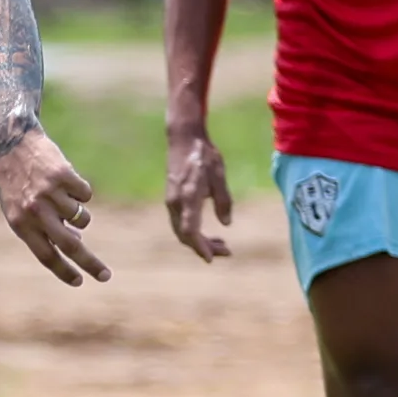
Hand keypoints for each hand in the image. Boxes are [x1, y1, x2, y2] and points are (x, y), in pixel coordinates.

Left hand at [0, 128, 110, 286]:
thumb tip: (76, 240)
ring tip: (64, 199)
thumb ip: (42, 229)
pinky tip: (65, 180)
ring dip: (80, 215)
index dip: (64, 271)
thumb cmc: (16, 183)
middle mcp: (35, 210)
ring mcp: (50, 193)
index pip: (45, 255)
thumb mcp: (19, 210)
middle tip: (105, 276)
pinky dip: (81, 191)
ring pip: (81, 218)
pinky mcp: (64, 175)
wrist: (12, 145)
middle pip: (70, 245)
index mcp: (20, 223)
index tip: (78, 282)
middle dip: (90, 263)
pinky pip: (86, 194)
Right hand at [164, 127, 233, 259]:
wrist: (184, 137)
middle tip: (227, 251)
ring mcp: (171, 201)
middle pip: (185, 235)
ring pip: (182, 230)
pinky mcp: (172, 198)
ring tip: (221, 244)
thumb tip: (226, 223)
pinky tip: (207, 231)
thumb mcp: (219, 176)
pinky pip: (180, 222)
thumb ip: (223, 201)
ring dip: (199, 240)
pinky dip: (193, 231)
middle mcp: (175, 203)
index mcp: (188, 198)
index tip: (211, 259)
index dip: (200, 247)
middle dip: (204, 247)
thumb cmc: (204, 154)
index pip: (190, 231)